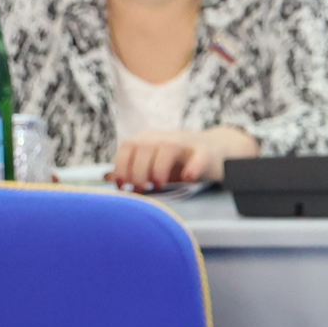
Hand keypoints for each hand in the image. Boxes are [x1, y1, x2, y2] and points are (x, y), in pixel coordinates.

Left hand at [111, 126, 254, 188]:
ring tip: (159, 185)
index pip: (128, 146)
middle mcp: (165, 138)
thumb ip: (136, 170)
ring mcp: (187, 143)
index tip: (122, 185)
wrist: (218, 151)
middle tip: (141, 189)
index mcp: (150, 139)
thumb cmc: (183, 162)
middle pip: (144, 147)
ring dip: (158, 168)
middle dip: (138, 171)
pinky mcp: (206, 152)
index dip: (121, 165)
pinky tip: (188, 179)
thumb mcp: (157, 164)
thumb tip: (109, 178)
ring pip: (167, 148)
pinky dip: (192, 168)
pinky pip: (198, 157)